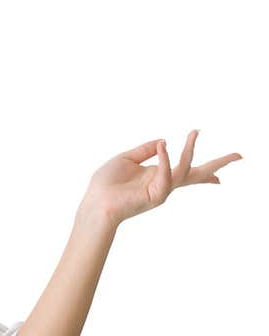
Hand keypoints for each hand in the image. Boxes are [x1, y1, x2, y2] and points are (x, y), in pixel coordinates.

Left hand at [82, 130, 243, 226]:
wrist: (95, 203)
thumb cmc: (106, 184)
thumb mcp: (126, 159)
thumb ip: (144, 150)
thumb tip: (162, 140)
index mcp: (156, 175)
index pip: (185, 171)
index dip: (203, 173)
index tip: (221, 176)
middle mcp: (163, 183)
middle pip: (196, 175)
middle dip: (218, 165)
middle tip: (240, 155)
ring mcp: (161, 190)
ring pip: (186, 169)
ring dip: (191, 150)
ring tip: (195, 133)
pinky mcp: (156, 194)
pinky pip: (166, 173)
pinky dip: (165, 158)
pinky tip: (163, 145)